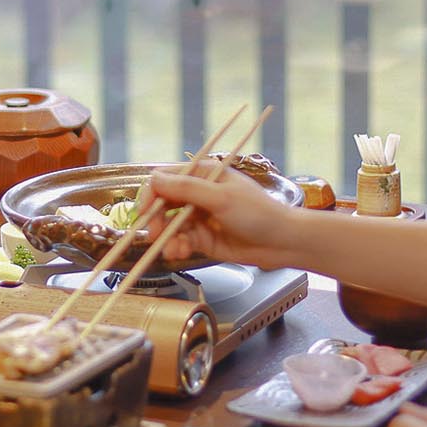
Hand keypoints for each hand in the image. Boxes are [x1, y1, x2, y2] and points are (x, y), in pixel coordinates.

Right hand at [145, 171, 304, 267]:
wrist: (282, 242)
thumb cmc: (259, 213)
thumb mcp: (221, 198)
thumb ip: (186, 189)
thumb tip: (155, 179)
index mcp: (204, 174)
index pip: (166, 179)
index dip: (152, 194)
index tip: (144, 212)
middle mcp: (199, 194)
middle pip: (164, 204)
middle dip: (156, 220)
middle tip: (153, 235)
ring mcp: (201, 217)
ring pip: (171, 226)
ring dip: (167, 238)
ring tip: (174, 249)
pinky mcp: (204, 238)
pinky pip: (181, 241)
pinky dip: (177, 247)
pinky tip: (181, 252)